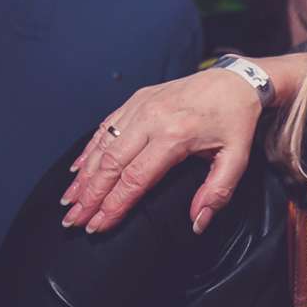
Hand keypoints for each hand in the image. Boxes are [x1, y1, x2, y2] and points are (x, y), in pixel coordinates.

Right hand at [61, 68, 262, 233]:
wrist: (234, 80)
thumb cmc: (234, 121)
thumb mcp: (236, 158)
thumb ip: (217, 192)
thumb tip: (197, 222)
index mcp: (174, 136)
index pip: (135, 179)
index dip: (114, 205)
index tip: (99, 226)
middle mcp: (151, 119)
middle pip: (111, 165)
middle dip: (90, 196)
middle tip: (74, 221)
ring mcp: (140, 107)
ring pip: (103, 146)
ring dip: (84, 177)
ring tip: (70, 201)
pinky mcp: (135, 100)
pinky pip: (105, 128)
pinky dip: (89, 151)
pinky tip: (77, 171)